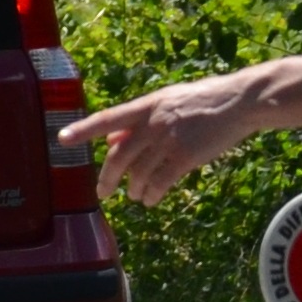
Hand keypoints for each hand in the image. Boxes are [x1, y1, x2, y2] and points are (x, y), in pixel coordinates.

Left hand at [59, 64, 284, 206]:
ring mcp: (170, 140)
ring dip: (135, 189)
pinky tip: (151, 200)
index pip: (108, 119)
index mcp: (147, 105)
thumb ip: (140, 121)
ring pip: (139, 173)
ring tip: (136, 196)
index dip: (84, 130)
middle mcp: (154, 122)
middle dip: (107, 178)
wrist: (238, 102)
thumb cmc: (203, 102)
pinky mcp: (186, 156)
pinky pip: (160, 182)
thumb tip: (112, 141)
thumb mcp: (167, 102)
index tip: (63, 139)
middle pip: (120, 156)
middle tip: (103, 193)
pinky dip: (152, 194)